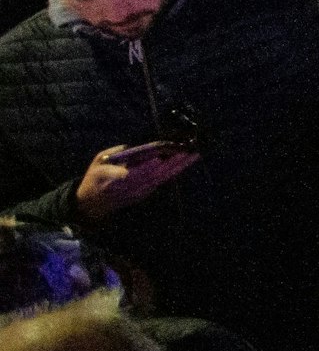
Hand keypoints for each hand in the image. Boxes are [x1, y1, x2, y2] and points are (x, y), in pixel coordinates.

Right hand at [74, 145, 199, 223]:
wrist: (92, 204)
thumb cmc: (94, 178)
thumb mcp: (98, 162)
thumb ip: (115, 155)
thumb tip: (132, 146)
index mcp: (112, 179)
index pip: (130, 175)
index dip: (144, 169)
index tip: (156, 160)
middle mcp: (129, 187)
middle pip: (153, 176)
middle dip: (171, 163)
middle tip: (186, 151)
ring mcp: (139, 192)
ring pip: (161, 179)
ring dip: (178, 167)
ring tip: (193, 154)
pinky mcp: (145, 193)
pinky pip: (162, 181)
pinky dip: (175, 172)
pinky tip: (186, 162)